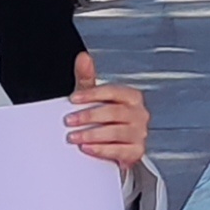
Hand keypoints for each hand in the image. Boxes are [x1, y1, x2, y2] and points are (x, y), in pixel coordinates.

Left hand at [66, 52, 150, 169]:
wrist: (115, 145)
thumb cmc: (105, 118)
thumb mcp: (95, 98)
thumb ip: (87, 77)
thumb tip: (83, 57)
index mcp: (131, 96)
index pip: (113, 91)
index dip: (92, 95)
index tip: (73, 99)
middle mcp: (139, 113)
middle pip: (114, 112)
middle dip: (88, 116)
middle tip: (69, 121)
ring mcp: (140, 133)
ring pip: (116, 132)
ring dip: (91, 134)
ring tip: (74, 137)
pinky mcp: (136, 151)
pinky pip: (119, 150)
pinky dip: (101, 149)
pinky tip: (87, 148)